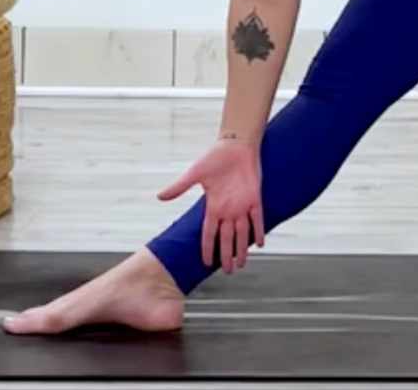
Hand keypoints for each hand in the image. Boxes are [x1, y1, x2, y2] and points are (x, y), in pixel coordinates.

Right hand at [158, 137, 264, 273]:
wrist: (236, 145)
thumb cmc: (215, 157)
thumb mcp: (194, 173)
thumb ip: (179, 186)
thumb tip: (159, 196)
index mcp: (212, 206)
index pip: (208, 233)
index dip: (206, 248)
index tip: (204, 262)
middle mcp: (227, 210)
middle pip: (226, 239)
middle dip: (226, 255)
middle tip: (226, 272)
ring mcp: (242, 205)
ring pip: (241, 233)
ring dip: (241, 249)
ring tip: (240, 264)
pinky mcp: (255, 198)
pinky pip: (257, 219)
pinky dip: (258, 231)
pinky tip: (259, 244)